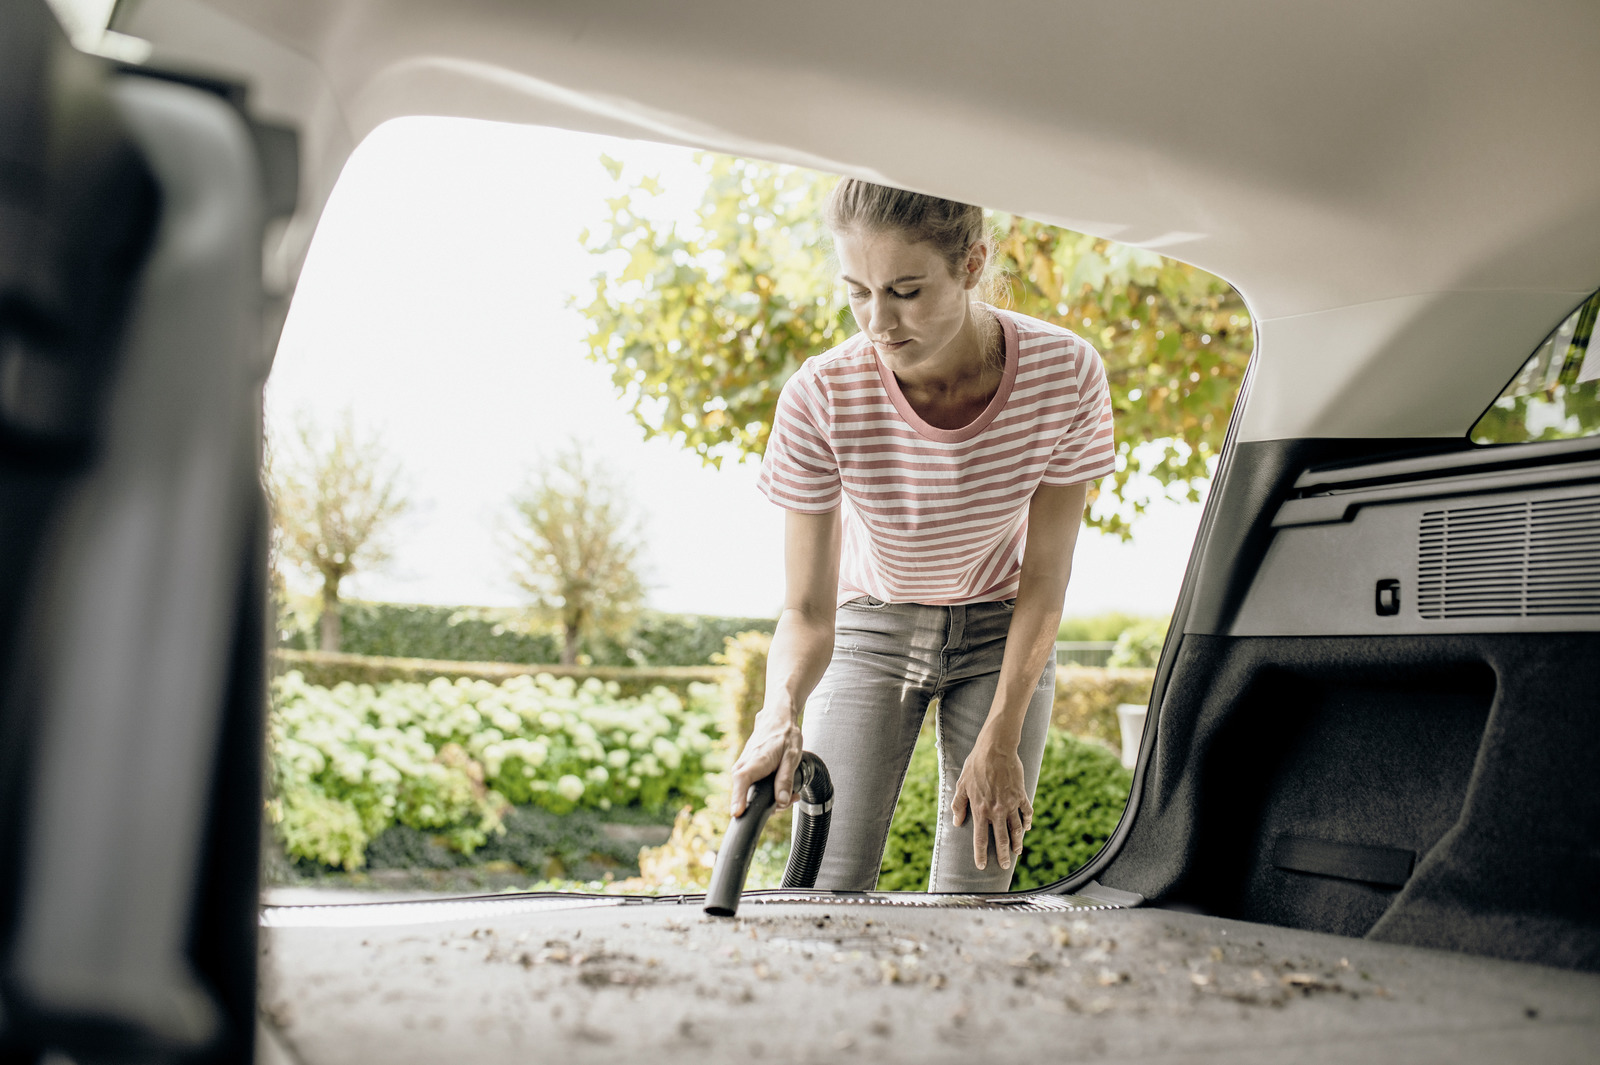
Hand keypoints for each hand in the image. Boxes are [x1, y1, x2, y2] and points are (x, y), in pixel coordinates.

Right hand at [729, 707, 803, 815]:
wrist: (776, 719)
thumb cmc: (784, 735)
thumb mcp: (792, 756)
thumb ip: (786, 779)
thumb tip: (782, 801)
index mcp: (756, 760)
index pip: (742, 780)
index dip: (739, 798)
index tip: (737, 813)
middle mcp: (744, 765)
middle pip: (745, 793)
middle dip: (766, 805)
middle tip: (789, 800)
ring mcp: (743, 768)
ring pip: (749, 792)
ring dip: (769, 799)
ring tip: (791, 794)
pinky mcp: (746, 770)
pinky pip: (751, 786)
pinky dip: (766, 791)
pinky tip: (782, 790)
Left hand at [950, 737, 1032, 870]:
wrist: (996, 750)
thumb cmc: (975, 765)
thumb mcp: (961, 785)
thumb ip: (958, 805)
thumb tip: (956, 822)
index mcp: (980, 810)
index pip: (980, 839)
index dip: (981, 854)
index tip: (982, 866)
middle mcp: (996, 811)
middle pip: (1001, 839)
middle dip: (1003, 855)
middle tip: (1005, 866)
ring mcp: (1010, 804)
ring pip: (1016, 829)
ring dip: (1017, 842)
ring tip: (1018, 851)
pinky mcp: (1021, 795)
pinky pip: (1026, 812)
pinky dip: (1027, 821)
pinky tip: (1027, 828)